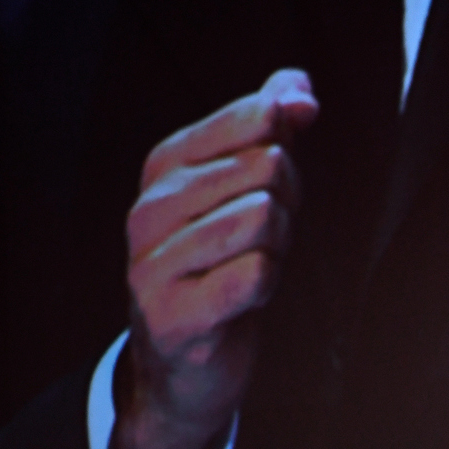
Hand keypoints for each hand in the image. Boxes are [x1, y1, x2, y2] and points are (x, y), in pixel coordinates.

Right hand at [113, 70, 317, 448]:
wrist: (188, 360)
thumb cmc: (224, 264)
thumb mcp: (248, 186)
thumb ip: (272, 126)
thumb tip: (301, 88)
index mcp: (164, 167)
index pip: (255, 118)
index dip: (286, 152)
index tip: (271, 185)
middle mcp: (147, 209)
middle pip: (267, 169)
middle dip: (287, 207)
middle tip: (260, 242)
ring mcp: (152, 265)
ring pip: (263, 220)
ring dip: (278, 250)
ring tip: (250, 268)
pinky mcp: (173, 317)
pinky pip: (255, 275)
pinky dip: (267, 285)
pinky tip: (245, 298)